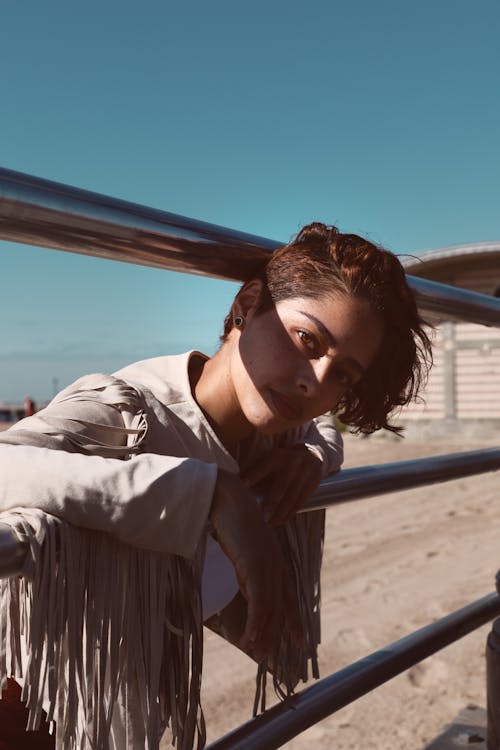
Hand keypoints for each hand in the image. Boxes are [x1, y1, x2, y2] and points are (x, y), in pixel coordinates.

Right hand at [209, 470, 301, 660]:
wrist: (225, 496)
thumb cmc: (229, 518)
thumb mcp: (240, 549)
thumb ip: (246, 569)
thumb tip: (247, 590)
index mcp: (272, 558)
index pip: (287, 594)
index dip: (293, 618)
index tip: (300, 640)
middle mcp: (274, 562)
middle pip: (279, 604)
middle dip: (275, 631)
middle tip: (268, 655)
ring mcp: (267, 562)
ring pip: (270, 606)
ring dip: (263, 632)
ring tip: (257, 652)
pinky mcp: (255, 563)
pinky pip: (259, 599)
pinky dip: (257, 621)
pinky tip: (252, 637)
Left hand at [241, 446, 321, 525]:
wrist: (311, 455)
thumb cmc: (282, 461)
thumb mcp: (271, 459)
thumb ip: (256, 470)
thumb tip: (237, 483)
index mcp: (277, 456)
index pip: (263, 467)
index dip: (253, 476)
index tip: (242, 485)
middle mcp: (292, 464)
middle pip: (281, 486)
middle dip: (272, 503)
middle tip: (263, 516)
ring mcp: (304, 474)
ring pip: (292, 497)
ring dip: (281, 512)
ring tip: (270, 523)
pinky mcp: (312, 484)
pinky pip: (300, 501)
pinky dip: (291, 512)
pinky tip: (282, 520)